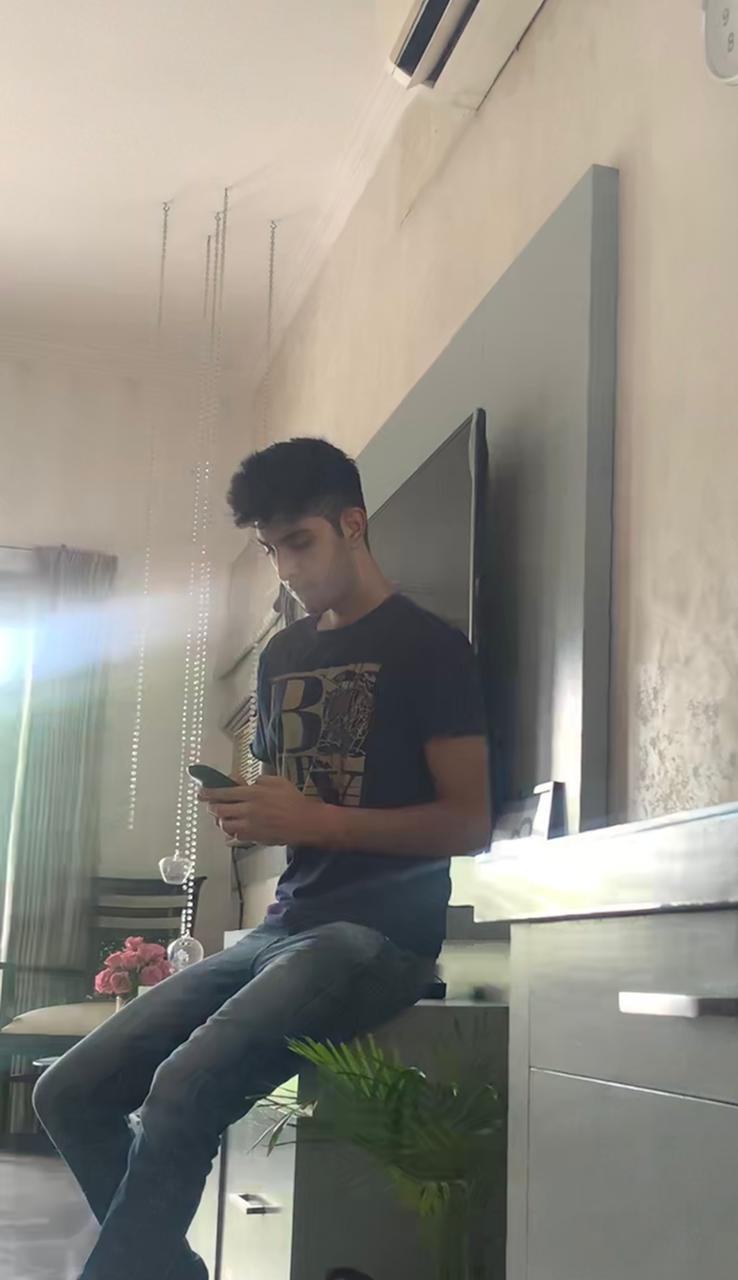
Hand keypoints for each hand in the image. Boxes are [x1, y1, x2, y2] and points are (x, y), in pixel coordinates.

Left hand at [199, 776, 329, 847]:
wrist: (305, 822)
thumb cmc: (293, 800)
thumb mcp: (277, 781)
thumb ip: (259, 780)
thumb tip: (248, 783)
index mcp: (252, 794)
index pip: (223, 793)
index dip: (209, 793)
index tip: (201, 793)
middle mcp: (248, 810)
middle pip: (219, 810)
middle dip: (212, 807)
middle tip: (212, 805)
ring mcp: (250, 826)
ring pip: (224, 825)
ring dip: (221, 820)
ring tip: (224, 817)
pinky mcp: (254, 838)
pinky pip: (235, 836)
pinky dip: (232, 831)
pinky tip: (237, 826)